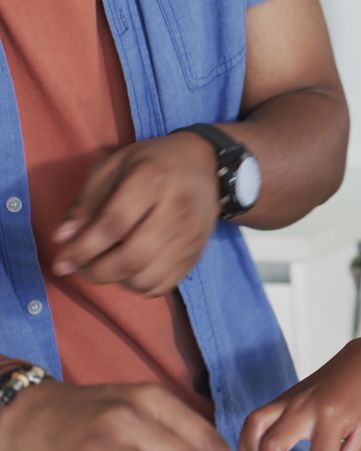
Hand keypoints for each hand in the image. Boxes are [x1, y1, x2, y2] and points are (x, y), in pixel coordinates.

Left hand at [51, 132, 221, 296]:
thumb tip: (65, 238)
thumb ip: (87, 201)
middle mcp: (177, 211)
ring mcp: (190, 236)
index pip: (114, 225)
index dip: (82, 248)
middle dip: (97, 271)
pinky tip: (130, 270)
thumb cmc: (152, 162)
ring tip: (106, 266)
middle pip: (132, 258)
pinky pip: (163, 285)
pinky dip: (139, 286)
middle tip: (81, 267)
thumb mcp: (113, 167)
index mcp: (152, 180)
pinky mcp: (197, 254)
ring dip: (118, 280)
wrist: (206, 166)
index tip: (62, 261)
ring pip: (147, 278)